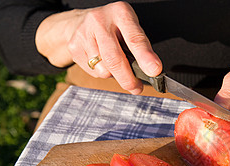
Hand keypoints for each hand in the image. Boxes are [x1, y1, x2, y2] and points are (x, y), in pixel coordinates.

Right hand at [36, 1, 160, 93]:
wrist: (81, 21)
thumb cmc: (114, 28)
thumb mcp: (130, 28)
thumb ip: (140, 47)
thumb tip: (151, 72)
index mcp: (121, 13)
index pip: (135, 39)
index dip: (145, 57)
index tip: (154, 71)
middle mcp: (100, 21)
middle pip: (115, 60)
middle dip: (128, 79)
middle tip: (137, 88)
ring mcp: (84, 34)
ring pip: (103, 70)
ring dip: (114, 75)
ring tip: (116, 65)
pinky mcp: (74, 47)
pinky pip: (93, 72)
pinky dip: (102, 73)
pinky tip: (102, 61)